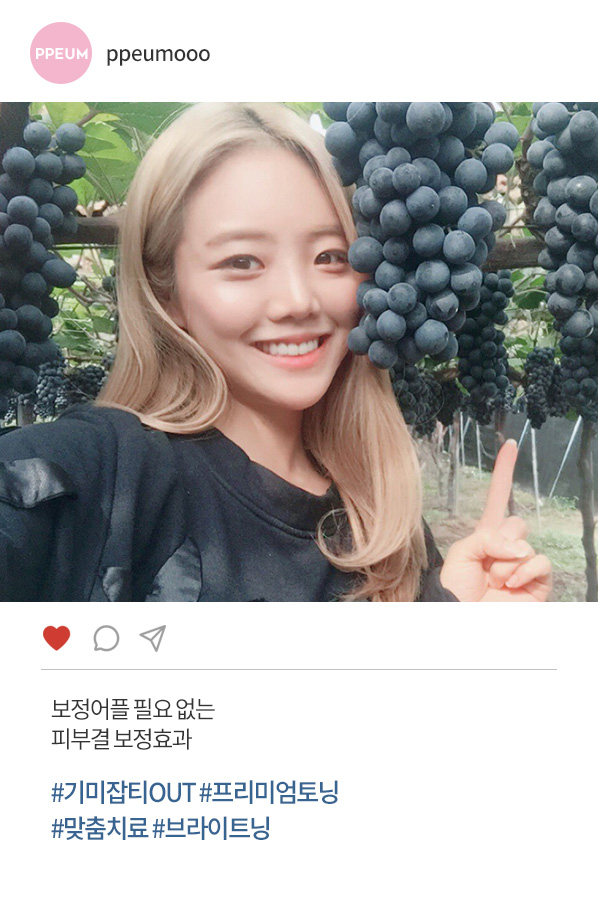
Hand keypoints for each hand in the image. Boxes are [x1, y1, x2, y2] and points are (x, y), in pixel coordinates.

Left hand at [439, 440, 551, 601]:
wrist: (461, 619)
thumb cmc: (454, 589)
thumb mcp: (462, 553)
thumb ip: (487, 537)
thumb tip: (519, 546)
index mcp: (485, 537)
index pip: (497, 499)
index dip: (503, 472)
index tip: (510, 445)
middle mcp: (506, 548)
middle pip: (515, 522)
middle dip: (500, 541)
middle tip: (487, 562)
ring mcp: (523, 566)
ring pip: (526, 543)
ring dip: (507, 561)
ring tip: (494, 580)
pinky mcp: (537, 582)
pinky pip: (540, 562)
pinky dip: (525, 570)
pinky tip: (510, 583)